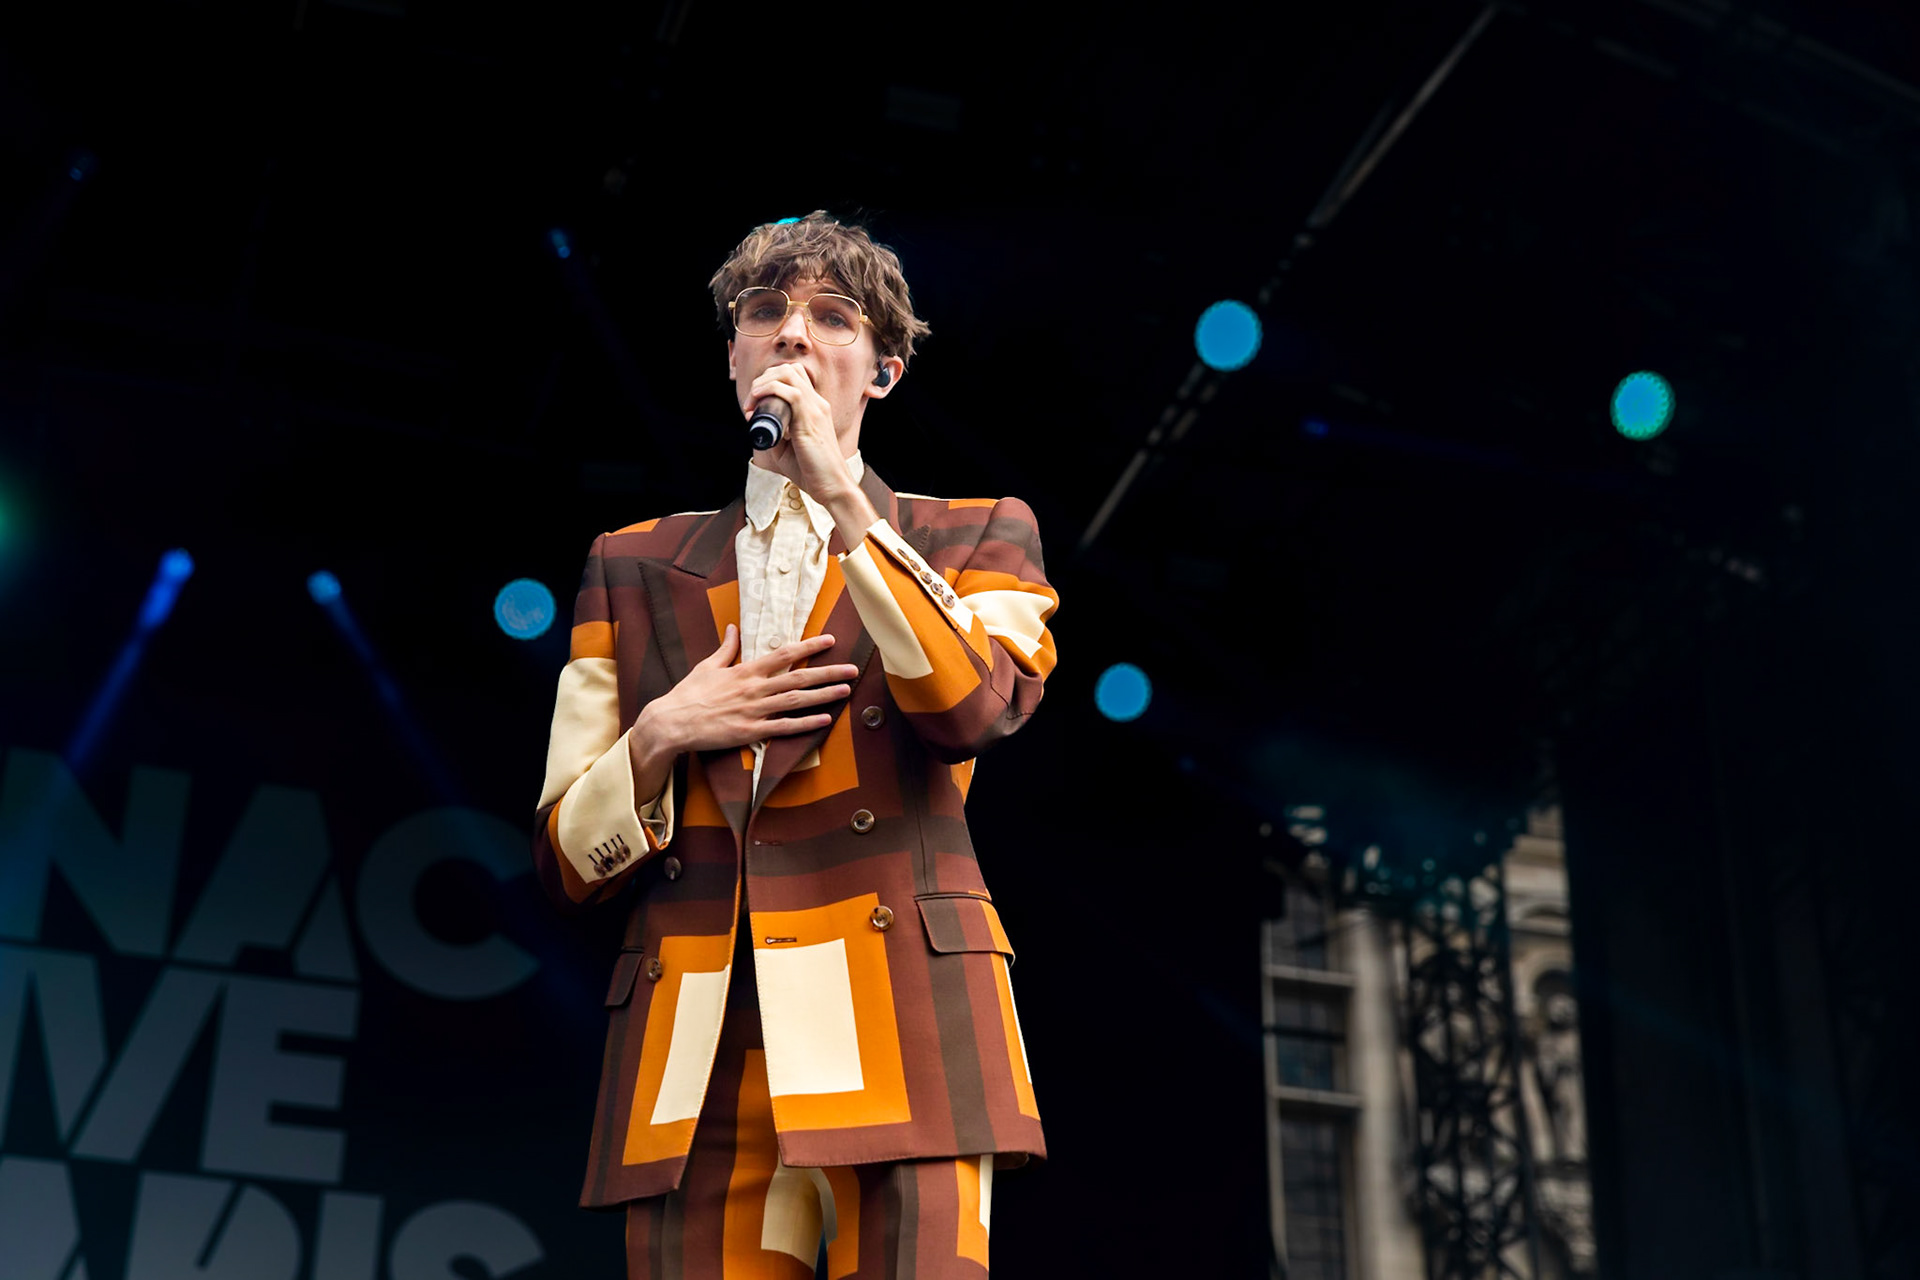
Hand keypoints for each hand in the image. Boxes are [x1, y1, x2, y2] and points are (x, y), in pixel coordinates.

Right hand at [628, 626, 857, 797]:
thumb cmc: (688, 694)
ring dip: (823, 695)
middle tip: (852, 669)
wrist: (671, 722)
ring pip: (796, 701)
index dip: (810, 646)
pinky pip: (783, 727)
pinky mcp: (750, 732)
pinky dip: (805, 724)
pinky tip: (824, 719)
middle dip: (828, 672)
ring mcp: (754, 711)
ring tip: (845, 691)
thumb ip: (726, 648)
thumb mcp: (707, 666)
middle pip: (798, 677)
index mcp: (745, 671)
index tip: (830, 640)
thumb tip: (734, 627)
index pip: (784, 654)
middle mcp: (754, 689)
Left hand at [747, 362, 856, 504]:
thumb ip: (776, 434)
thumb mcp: (786, 449)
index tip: (755, 402)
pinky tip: (757, 403)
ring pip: (788, 374)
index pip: (795, 377)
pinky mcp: (810, 418)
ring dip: (764, 383)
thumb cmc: (811, 471)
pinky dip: (769, 391)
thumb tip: (758, 424)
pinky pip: (789, 391)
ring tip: (752, 402)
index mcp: (815, 408)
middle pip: (789, 369)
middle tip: (751, 402)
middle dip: (764, 378)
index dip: (771, 381)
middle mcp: (817, 403)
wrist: (831, 485)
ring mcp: (815, 408)